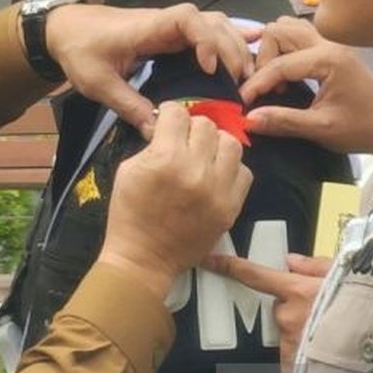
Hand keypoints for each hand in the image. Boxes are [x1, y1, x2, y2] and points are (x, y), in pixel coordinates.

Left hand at [45, 3, 254, 133]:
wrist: (65, 30)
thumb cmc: (80, 51)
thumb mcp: (99, 83)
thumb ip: (128, 106)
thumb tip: (156, 134)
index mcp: (148, 27)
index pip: (187, 20)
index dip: (206, 41)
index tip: (211, 70)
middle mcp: (165, 21)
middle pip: (212, 22)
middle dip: (231, 50)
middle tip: (241, 86)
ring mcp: (170, 25)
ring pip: (214, 24)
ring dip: (233, 45)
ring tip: (246, 77)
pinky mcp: (171, 33)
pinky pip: (206, 29)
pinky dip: (228, 38)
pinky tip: (251, 47)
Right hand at [97, 102, 253, 301]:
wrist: (144, 258)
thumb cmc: (129, 213)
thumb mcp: (128, 169)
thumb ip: (151, 144)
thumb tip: (168, 127)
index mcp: (165, 158)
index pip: (177, 114)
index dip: (169, 114)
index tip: (166, 122)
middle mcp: (196, 170)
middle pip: (207, 125)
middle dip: (192, 128)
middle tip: (183, 141)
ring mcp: (218, 190)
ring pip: (232, 143)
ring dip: (216, 144)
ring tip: (204, 155)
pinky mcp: (232, 207)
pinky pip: (244, 172)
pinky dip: (230, 169)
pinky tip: (216, 175)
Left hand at [201, 252, 331, 372]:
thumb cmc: (364, 304)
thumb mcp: (344, 276)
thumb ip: (314, 266)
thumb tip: (291, 261)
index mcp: (296, 290)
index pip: (254, 275)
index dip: (229, 267)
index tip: (209, 260)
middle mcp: (288, 316)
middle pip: (280, 309)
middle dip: (295, 309)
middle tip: (323, 311)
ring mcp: (292, 341)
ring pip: (288, 332)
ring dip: (303, 332)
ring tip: (330, 331)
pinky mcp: (299, 363)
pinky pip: (294, 355)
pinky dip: (306, 352)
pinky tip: (324, 349)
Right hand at [239, 17, 372, 154]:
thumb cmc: (361, 128)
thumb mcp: (321, 129)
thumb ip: (283, 121)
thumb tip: (248, 119)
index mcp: (328, 59)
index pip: (279, 64)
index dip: (256, 84)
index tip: (242, 104)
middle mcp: (328, 42)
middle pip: (278, 30)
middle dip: (263, 58)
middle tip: (266, 89)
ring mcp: (330, 41)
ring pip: (287, 27)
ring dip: (273, 50)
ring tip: (277, 80)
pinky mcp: (331, 46)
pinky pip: (298, 34)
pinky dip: (284, 49)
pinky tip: (288, 75)